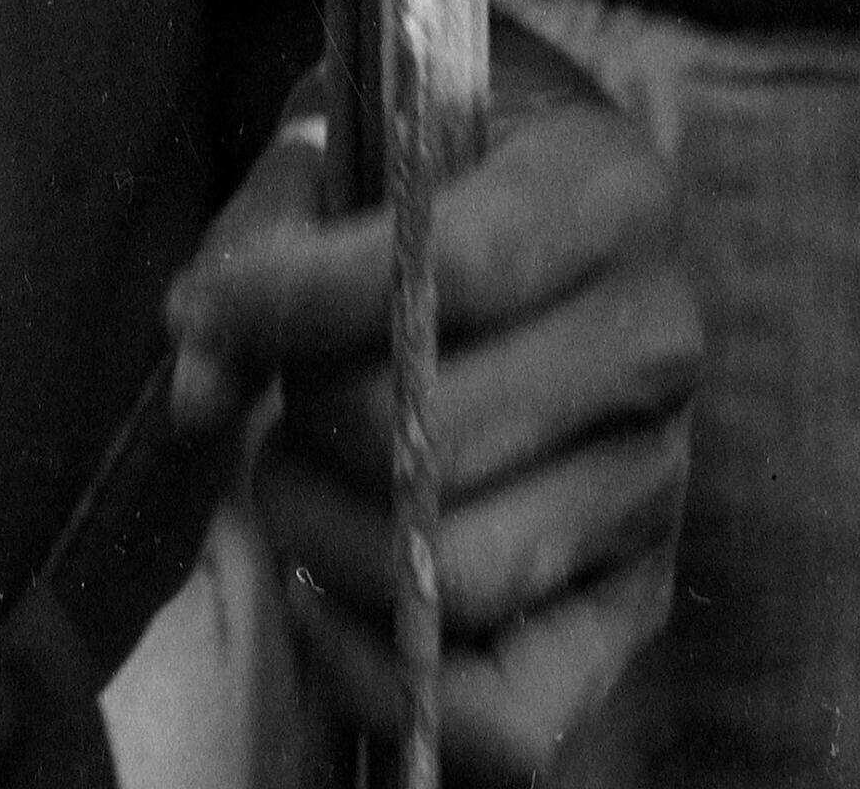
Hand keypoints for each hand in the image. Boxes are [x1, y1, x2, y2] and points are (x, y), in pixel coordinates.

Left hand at [164, 73, 696, 785]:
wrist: (531, 219)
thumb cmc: (420, 175)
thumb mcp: (340, 145)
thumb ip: (258, 243)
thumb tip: (200, 383)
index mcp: (612, 191)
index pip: (462, 262)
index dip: (310, 296)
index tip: (215, 308)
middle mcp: (659, 337)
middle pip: (447, 432)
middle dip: (311, 426)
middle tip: (277, 405)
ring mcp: (659, 482)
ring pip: (465, 570)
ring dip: (330, 540)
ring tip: (296, 481)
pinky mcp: (636, 603)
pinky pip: (513, 714)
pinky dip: (389, 679)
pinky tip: (322, 603)